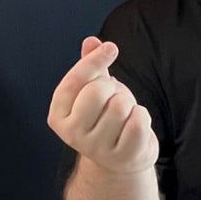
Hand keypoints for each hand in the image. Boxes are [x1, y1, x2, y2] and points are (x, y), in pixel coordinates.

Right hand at [48, 37, 157, 173]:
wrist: (119, 159)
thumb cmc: (104, 116)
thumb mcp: (93, 90)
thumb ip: (91, 66)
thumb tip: (91, 41)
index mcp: (58, 115)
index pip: (73, 81)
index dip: (94, 60)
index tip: (111, 47)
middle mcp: (73, 135)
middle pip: (97, 91)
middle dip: (112, 86)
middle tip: (113, 96)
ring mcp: (97, 149)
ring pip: (120, 106)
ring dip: (128, 103)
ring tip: (123, 113)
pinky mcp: (122, 157)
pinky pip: (138, 123)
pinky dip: (142, 116)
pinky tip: (135, 124)